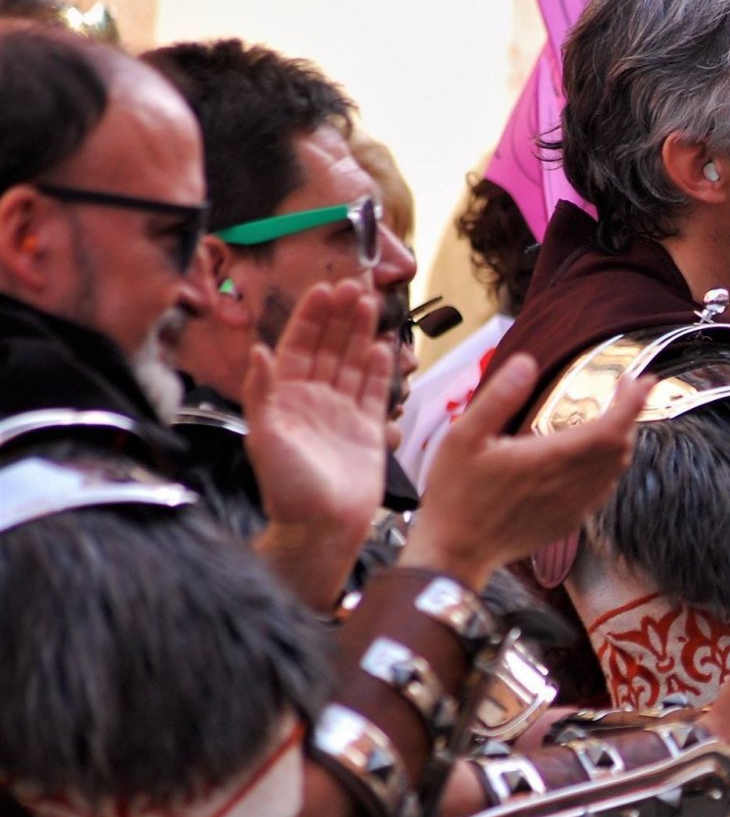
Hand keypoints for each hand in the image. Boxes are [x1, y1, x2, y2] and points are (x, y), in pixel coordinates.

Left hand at [241, 281, 391, 607]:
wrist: (323, 529)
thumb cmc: (288, 489)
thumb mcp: (264, 437)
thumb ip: (262, 392)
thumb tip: (259, 351)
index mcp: (285, 398)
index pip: (298, 347)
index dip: (310, 318)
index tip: (324, 290)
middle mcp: (313, 401)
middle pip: (328, 348)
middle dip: (339, 317)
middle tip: (354, 287)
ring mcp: (341, 414)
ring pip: (351, 363)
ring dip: (359, 334)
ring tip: (371, 305)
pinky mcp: (366, 430)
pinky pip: (372, 391)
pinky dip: (378, 367)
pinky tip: (383, 345)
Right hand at [400, 355, 650, 589]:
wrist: (454, 552)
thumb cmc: (455, 493)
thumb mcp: (463, 436)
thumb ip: (499, 397)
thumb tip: (528, 363)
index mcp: (550, 459)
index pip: (611, 428)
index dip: (634, 402)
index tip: (643, 380)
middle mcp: (570, 485)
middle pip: (621, 447)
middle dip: (628, 414)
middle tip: (622, 390)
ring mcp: (573, 507)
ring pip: (615, 469)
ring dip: (620, 440)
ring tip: (611, 416)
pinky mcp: (568, 522)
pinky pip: (602, 489)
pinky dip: (608, 466)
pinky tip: (591, 456)